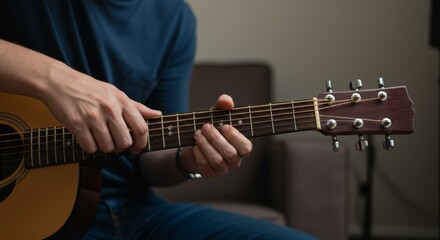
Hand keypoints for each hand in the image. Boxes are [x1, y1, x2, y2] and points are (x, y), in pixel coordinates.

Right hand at [43, 72, 160, 153]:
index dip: (141, 143)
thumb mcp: (116, 94)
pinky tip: (88, 138)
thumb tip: (157, 115)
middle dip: (120, 148)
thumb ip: (137, 107)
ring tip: (99, 138)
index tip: (136, 149)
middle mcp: (109, 108)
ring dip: (104, 148)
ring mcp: (92, 116)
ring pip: (107, 147)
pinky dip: (89, 147)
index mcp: (122, 101)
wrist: (60, 82)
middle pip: (124, 142)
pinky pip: (90, 147)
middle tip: (115, 144)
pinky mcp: (76, 123)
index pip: (141, 128)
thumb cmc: (92, 90)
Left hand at [181, 94, 252, 177]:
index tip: (224, 126)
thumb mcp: (217, 114)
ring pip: (217, 160)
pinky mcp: (209, 173)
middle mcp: (235, 160)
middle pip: (230, 154)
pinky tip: (195, 145)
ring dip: (206, 145)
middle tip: (205, 127)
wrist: (195, 143)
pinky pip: (204, 165)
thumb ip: (223, 104)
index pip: (246, 148)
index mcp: (241, 147)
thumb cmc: (212, 128)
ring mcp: (222, 169)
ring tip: (198, 133)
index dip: (236, 137)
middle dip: (216, 139)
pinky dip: (199, 153)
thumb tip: (226, 101)